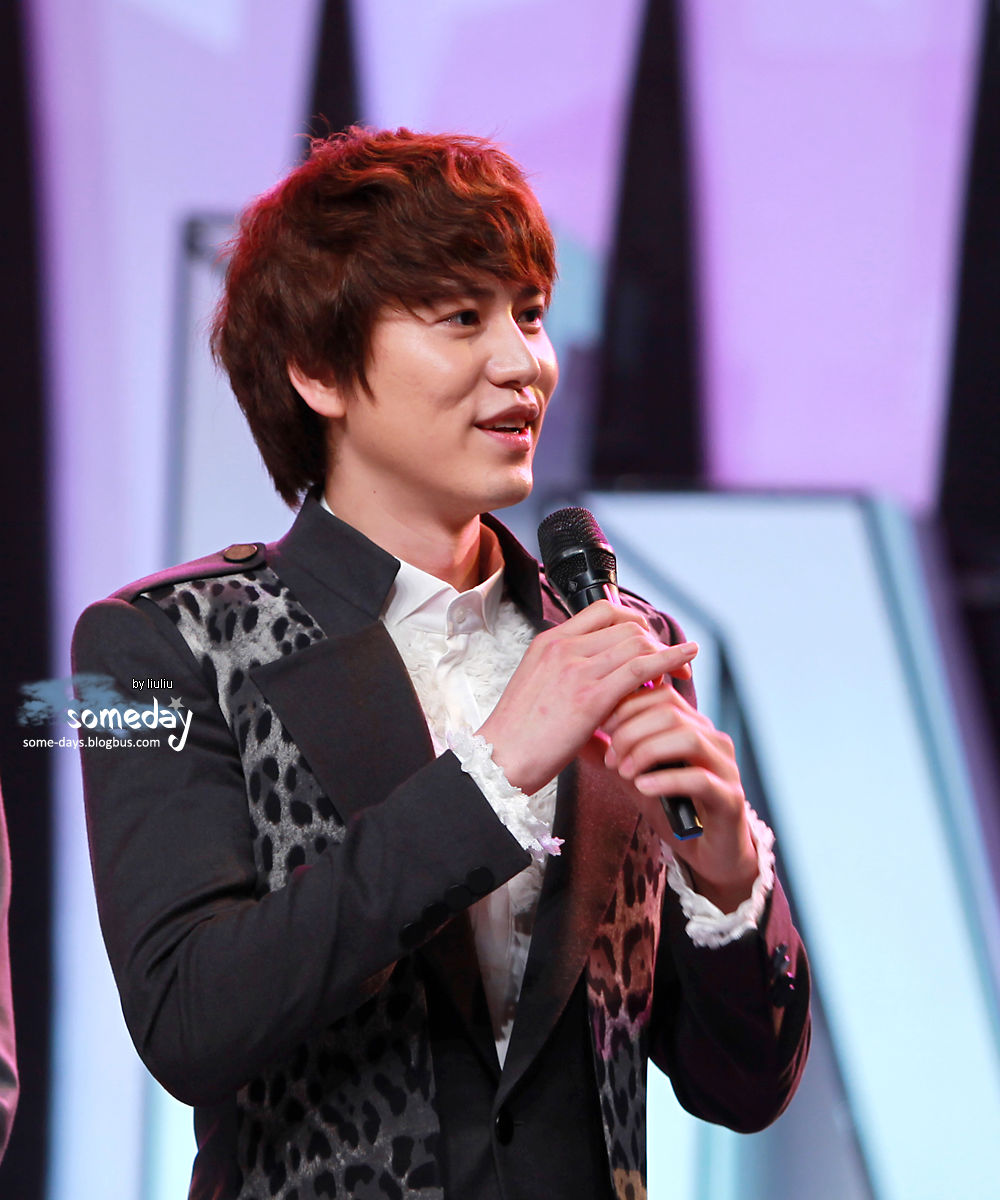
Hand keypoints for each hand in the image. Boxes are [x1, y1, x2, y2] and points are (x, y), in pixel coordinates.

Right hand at [477, 601, 696, 797]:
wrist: (498, 760)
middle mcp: (563, 647)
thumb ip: (567, 672)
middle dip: (654, 640)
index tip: (646, 641)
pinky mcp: (590, 697)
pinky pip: (641, 667)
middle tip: (669, 662)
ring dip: (664, 653)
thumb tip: (601, 677)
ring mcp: (576, 669)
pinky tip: (687, 661)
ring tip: (677, 673)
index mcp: (549, 642)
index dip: (633, 622)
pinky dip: (670, 660)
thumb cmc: (517, 734)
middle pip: (626, 625)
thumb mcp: (538, 686)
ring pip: (637, 642)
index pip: (603, 611)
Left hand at [602, 686, 757, 910]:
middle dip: (631, 730)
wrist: (709, 853)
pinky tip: (642, 787)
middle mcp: (712, 739)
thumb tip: (576, 731)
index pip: (661, 694)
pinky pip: (699, 779)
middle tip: (611, 758)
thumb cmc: (672, 809)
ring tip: (624, 772)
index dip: (627, 705)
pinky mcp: (730, 798)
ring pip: (687, 738)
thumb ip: (611, 754)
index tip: (602, 727)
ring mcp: (725, 767)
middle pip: (670, 711)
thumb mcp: (634, 777)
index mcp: (692, 726)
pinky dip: (665, 780)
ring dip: (647, 751)